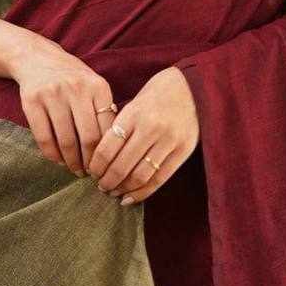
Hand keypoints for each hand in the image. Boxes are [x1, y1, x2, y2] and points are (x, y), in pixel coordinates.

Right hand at [11, 36, 114, 176]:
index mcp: (97, 87)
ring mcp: (52, 94)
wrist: (37, 58)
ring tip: (76, 170)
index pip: (107, 129)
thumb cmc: (72, 78)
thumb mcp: (94, 86)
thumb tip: (114, 149)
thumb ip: (104, 111)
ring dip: (71, 162)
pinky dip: (52, 154)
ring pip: (65, 141)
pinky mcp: (32, 101)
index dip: (108, 153)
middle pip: (88, 138)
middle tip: (91, 174)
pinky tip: (59, 160)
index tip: (107, 166)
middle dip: (90, 162)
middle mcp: (76, 89)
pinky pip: (44, 137)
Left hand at [87, 67, 198, 204]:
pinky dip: (142, 193)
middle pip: (122, 165)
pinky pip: (159, 179)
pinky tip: (130, 198)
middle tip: (100, 186)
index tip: (91, 172)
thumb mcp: (135, 102)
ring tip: (114, 192)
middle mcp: (151, 128)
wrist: (193, 86)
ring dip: (122, 189)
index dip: (96, 165)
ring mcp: (169, 141)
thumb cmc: (158, 93)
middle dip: (107, 181)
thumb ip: (120, 126)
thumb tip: (100, 156)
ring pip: (139, 176)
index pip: (108, 147)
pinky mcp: (183, 151)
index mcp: (134, 113)